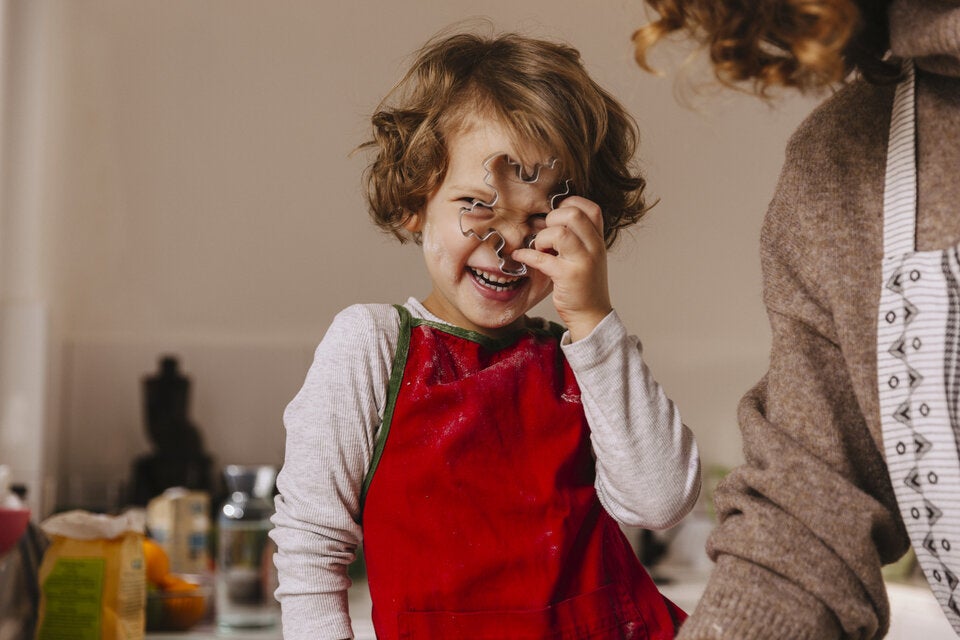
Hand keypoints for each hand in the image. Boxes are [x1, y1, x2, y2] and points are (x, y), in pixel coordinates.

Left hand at [512, 195, 611, 340]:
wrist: (591, 315)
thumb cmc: (584, 284)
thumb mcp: (588, 256)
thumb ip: (578, 237)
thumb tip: (548, 217)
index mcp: (598, 240)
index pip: (591, 208)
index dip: (570, 205)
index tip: (555, 215)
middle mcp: (594, 247)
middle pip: (573, 214)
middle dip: (552, 218)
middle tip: (545, 233)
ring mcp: (583, 262)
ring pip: (560, 233)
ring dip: (542, 238)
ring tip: (540, 247)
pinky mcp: (568, 277)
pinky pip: (542, 258)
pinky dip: (527, 255)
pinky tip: (521, 256)